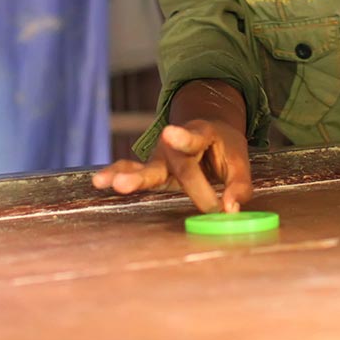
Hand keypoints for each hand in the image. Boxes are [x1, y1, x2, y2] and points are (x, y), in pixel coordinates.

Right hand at [91, 119, 253, 212]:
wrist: (206, 128)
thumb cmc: (223, 147)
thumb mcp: (240, 161)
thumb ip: (238, 186)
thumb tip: (229, 211)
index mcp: (201, 134)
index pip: (193, 138)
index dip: (182, 138)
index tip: (169, 134)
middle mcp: (176, 146)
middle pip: (171, 163)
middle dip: (158, 178)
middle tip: (128, 184)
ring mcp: (160, 158)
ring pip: (145, 167)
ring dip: (128, 176)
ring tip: (113, 183)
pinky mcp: (151, 169)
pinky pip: (132, 171)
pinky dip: (115, 175)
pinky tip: (99, 181)